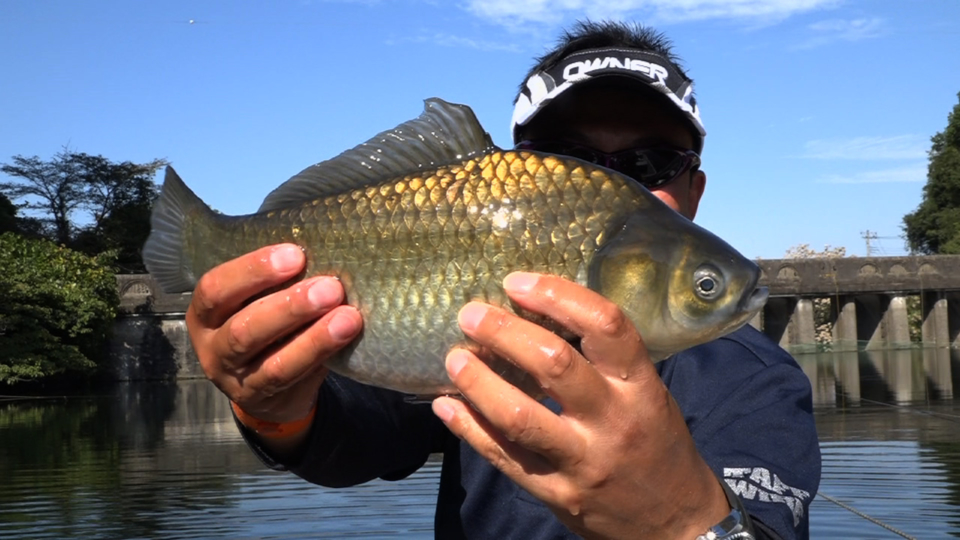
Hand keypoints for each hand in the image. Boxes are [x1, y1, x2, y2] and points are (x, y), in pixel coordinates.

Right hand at [186, 244, 362, 431]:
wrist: (269, 387)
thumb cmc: (269, 323)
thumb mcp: (259, 298)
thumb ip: (279, 279)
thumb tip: (325, 243)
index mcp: (206, 311)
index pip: (215, 288)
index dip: (253, 270)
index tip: (295, 254)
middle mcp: (213, 346)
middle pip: (244, 329)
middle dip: (291, 306)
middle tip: (331, 287)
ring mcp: (236, 379)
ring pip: (271, 361)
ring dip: (314, 337)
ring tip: (348, 316)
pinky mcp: (262, 399)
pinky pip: (291, 379)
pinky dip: (319, 355)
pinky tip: (345, 336)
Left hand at [432, 273, 729, 538]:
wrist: (676, 523)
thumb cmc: (656, 444)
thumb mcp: (647, 393)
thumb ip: (604, 361)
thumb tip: (539, 315)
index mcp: (640, 386)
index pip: (605, 325)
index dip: (557, 296)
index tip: (518, 283)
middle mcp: (613, 420)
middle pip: (554, 365)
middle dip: (505, 333)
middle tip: (471, 314)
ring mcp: (583, 460)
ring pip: (520, 416)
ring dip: (478, 382)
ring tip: (455, 358)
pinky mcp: (557, 494)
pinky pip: (504, 458)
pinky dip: (469, 429)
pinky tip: (446, 406)